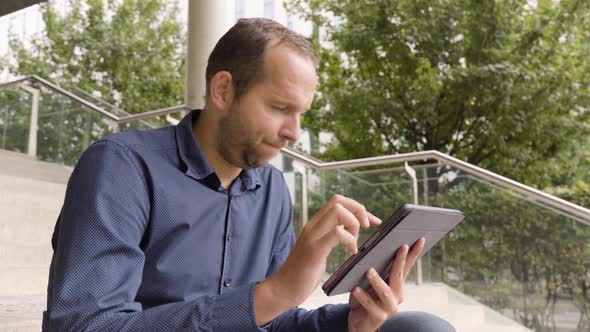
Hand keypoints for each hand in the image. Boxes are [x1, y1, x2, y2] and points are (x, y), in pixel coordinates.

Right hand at [254, 195, 381, 325]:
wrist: (283, 289)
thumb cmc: (302, 273)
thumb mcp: (318, 249)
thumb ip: (330, 237)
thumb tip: (349, 232)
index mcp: (315, 225)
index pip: (337, 201)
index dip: (357, 208)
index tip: (370, 222)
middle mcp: (312, 226)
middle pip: (338, 201)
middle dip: (359, 211)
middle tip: (366, 228)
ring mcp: (312, 236)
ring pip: (338, 211)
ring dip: (354, 224)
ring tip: (355, 243)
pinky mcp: (314, 250)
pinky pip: (337, 233)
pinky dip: (350, 240)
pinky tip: (352, 252)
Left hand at [347, 237, 425, 331]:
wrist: (358, 323)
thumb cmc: (363, 298)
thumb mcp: (368, 281)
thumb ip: (373, 268)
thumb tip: (371, 249)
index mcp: (396, 284)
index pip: (407, 266)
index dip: (414, 253)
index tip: (420, 239)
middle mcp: (397, 295)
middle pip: (398, 276)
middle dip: (400, 260)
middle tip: (401, 246)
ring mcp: (389, 307)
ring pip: (385, 292)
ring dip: (377, 280)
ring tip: (369, 270)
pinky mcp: (379, 318)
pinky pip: (371, 306)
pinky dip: (363, 297)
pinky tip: (355, 289)